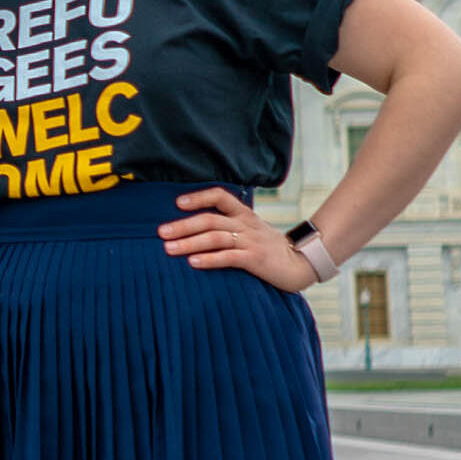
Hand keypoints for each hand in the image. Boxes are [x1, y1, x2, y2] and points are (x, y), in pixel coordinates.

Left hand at [159, 186, 315, 291]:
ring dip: (189, 243)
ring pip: (215, 238)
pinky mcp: (255, 259)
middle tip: (161, 232)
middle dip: (183, 225)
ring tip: (168, 249)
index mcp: (244, 214)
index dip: (199, 197)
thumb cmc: (269, 248)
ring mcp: (250, 241)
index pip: (220, 196)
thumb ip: (229, 224)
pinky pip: (229, 257)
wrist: (299, 264)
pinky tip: (193, 263)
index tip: (177, 203)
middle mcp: (245, 225)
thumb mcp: (250, 229)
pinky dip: (209, 259)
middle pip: (210, 220)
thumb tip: (196, 225)